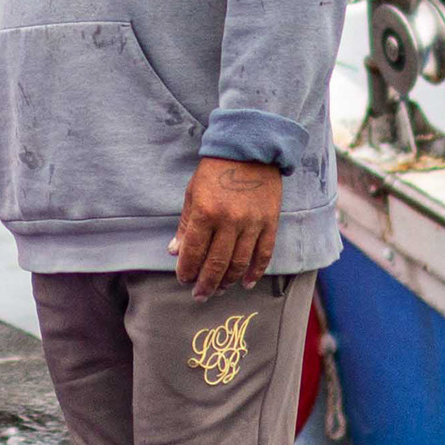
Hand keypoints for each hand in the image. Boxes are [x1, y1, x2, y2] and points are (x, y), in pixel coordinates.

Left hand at [170, 156, 283, 296]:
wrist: (250, 149)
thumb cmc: (216, 171)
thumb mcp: (193, 193)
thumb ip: (185, 225)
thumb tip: (175, 253)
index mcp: (206, 212)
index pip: (194, 252)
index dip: (187, 270)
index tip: (184, 279)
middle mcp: (230, 221)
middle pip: (217, 263)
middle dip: (206, 284)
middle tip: (200, 295)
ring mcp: (252, 223)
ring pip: (240, 263)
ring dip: (228, 281)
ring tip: (219, 290)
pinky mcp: (270, 222)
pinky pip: (264, 253)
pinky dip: (255, 271)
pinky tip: (246, 283)